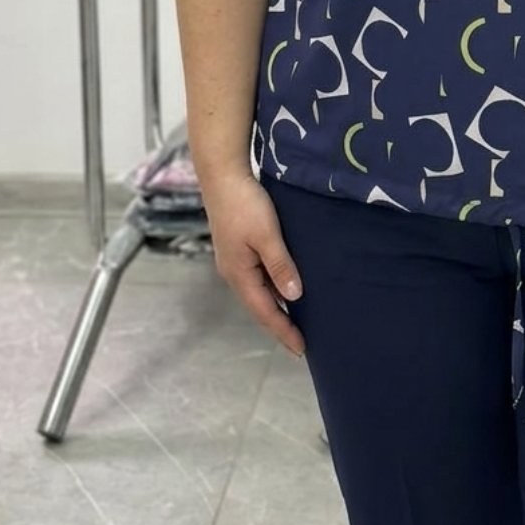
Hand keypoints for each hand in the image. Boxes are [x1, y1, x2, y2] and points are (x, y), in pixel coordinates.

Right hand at [201, 173, 306, 357]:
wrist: (222, 175)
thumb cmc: (245, 204)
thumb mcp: (267, 235)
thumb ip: (280, 266)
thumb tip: (294, 297)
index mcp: (239, 274)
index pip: (265, 312)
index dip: (283, 330)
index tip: (301, 349)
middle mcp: (234, 273)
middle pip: (259, 306)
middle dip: (279, 324)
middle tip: (301, 341)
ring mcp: (234, 261)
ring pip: (258, 292)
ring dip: (276, 307)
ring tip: (297, 320)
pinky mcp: (238, 249)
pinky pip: (258, 278)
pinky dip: (272, 289)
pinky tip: (284, 287)